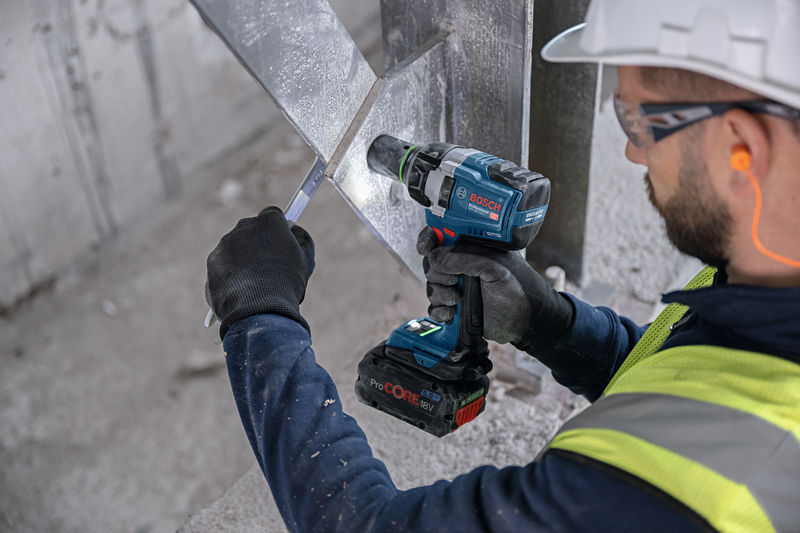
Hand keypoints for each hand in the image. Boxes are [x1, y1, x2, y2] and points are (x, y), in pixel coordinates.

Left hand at [207, 207, 314, 338]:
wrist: (259, 306)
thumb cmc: (287, 282)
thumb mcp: (305, 261)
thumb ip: (302, 240)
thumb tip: (294, 231)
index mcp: (269, 221)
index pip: (272, 216)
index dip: (277, 229)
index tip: (281, 241)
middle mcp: (244, 226)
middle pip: (251, 231)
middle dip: (258, 244)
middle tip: (268, 266)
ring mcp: (225, 243)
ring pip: (235, 249)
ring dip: (243, 261)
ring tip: (255, 285)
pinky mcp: (212, 261)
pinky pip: (224, 266)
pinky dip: (231, 276)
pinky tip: (242, 292)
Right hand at [416, 227, 572, 346]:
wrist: (527, 322)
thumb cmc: (520, 289)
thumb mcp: (495, 268)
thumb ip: (464, 259)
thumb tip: (434, 258)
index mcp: (472, 249)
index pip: (443, 237)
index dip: (430, 240)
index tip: (425, 248)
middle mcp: (463, 266)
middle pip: (431, 263)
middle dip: (437, 274)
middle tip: (454, 281)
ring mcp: (458, 287)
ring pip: (431, 286)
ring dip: (439, 294)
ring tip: (456, 300)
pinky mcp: (455, 308)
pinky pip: (434, 307)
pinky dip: (438, 311)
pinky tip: (451, 314)